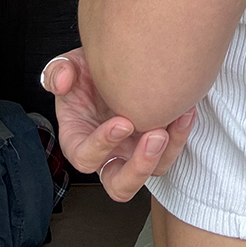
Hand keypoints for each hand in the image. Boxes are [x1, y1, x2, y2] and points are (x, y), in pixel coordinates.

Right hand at [40, 47, 195, 202]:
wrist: (117, 61)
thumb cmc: (90, 72)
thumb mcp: (69, 65)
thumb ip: (59, 71)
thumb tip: (62, 82)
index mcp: (79, 141)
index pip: (86, 158)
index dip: (102, 145)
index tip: (122, 122)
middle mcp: (109, 153)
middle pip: (121, 184)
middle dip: (139, 166)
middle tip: (155, 136)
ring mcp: (134, 149)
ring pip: (154, 170)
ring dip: (168, 149)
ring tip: (179, 118)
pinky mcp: (158, 140)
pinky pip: (172, 149)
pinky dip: (181, 133)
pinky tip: (187, 109)